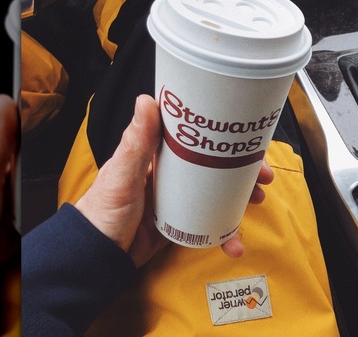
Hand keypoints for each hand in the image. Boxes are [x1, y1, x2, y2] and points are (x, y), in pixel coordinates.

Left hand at [75, 94, 272, 267]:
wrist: (95, 255)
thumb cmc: (102, 211)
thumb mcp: (122, 174)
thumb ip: (136, 142)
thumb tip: (147, 100)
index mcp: (157, 155)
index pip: (197, 138)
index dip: (225, 138)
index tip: (249, 140)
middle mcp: (171, 174)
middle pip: (215, 166)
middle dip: (243, 171)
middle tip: (263, 177)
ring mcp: (177, 200)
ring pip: (217, 194)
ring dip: (240, 199)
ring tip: (256, 203)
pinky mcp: (180, 224)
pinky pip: (209, 225)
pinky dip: (224, 233)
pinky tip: (234, 242)